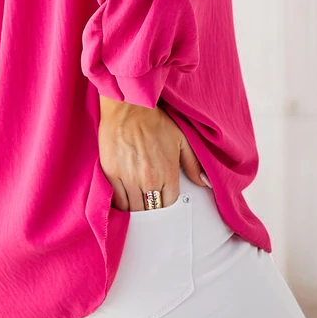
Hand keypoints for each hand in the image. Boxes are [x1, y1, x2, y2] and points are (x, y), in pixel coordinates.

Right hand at [98, 94, 207, 211]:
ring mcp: (128, 178)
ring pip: (134, 209)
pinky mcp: (111, 173)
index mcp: (167, 173)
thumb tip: (204, 182)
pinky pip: (117, 201)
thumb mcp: (181, 139)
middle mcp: (148, 180)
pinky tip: (125, 199)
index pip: (170, 205)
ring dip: (137, 209)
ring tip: (138, 202)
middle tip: (151, 203)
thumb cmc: (153, 120)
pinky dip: (121, 204)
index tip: (164, 200)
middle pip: (152, 210)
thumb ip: (194, 164)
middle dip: (153, 209)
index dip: (167, 204)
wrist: (128, 107)